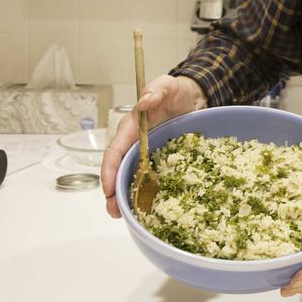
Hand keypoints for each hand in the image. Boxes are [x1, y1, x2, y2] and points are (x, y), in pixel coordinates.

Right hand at [100, 74, 205, 217]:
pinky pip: (154, 176)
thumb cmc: (176, 90)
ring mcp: (149, 152)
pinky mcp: (163, 158)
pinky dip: (149, 191)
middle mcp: (136, 142)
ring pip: (134, 176)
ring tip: (127, 216)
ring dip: (129, 195)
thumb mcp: (166, 85)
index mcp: (131, 127)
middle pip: (120, 169)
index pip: (115, 151)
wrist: (195, 95)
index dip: (109, 170)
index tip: (107, 189)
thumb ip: (156, 91)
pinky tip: (151, 207)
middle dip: (114, 191)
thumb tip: (143, 103)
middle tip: (114, 211)